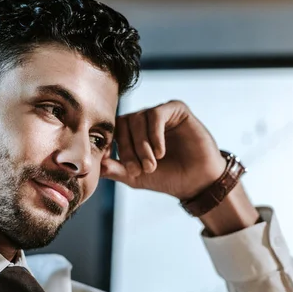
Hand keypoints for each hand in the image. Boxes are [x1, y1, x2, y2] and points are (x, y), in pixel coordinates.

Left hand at [101, 100, 225, 199]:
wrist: (197, 182)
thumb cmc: (167, 178)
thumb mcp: (135, 177)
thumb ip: (115, 169)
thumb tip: (94, 164)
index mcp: (132, 132)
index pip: (113, 131)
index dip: (112, 148)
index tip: (118, 166)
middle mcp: (144, 120)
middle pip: (124, 123)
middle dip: (127, 149)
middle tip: (138, 170)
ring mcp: (160, 113)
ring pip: (138, 119)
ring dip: (142, 145)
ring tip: (151, 165)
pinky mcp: (176, 109)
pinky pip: (156, 114)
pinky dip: (154, 135)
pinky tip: (160, 152)